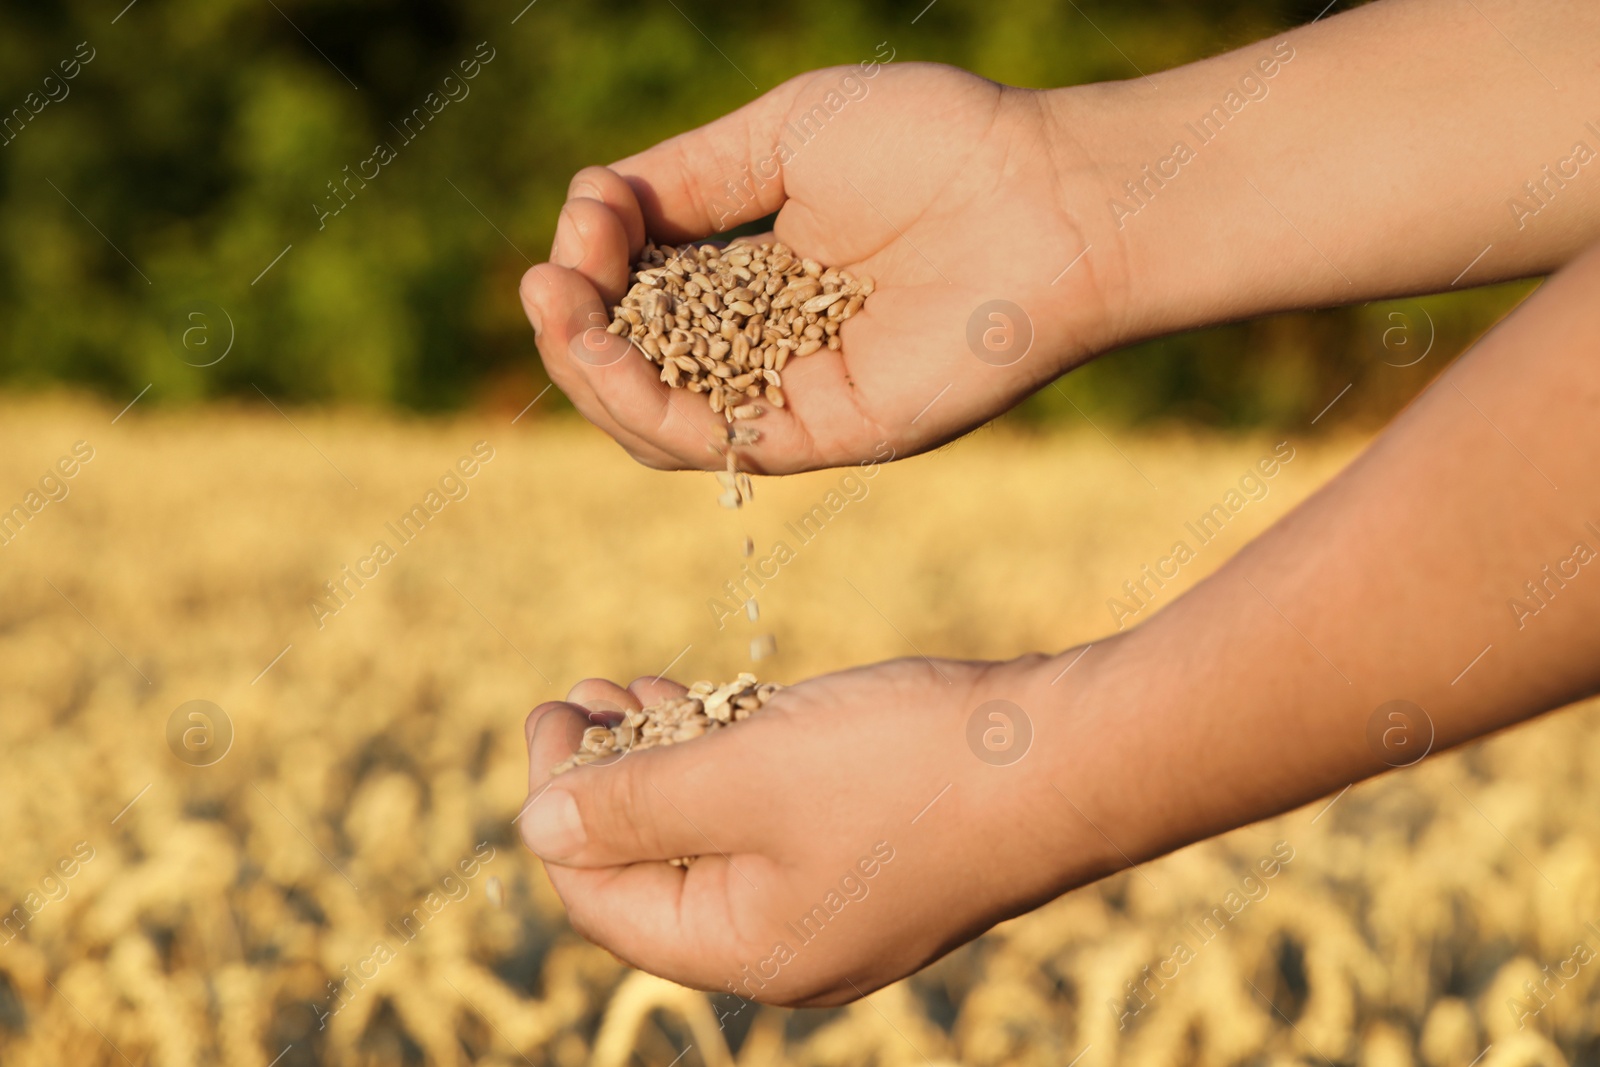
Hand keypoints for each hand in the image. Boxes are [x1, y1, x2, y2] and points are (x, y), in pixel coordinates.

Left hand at [516, 652, 1118, 1005]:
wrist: (1071, 757)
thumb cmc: (910, 768)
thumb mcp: (749, 775)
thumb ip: (634, 807)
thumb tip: (533, 833)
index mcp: (748, 950)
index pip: (605, 899)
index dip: (556, 808)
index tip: (547, 714)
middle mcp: (788, 942)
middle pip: (656, 868)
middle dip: (606, 779)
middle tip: (579, 696)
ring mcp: (838, 899)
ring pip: (716, 834)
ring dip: (663, 760)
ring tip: (627, 686)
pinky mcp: (876, 851)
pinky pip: (775, 817)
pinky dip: (730, 761)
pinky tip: (709, 703)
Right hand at [518, 62, 1135, 473]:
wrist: (1046, 195)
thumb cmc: (934, 146)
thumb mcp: (780, 134)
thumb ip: (684, 178)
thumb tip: (588, 213)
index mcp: (752, 269)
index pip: (637, 294)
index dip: (590, 267)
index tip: (584, 219)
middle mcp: (764, 341)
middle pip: (632, 369)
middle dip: (571, 333)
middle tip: (545, 290)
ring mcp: (791, 393)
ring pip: (657, 422)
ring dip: (592, 377)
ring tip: (561, 318)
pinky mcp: (824, 434)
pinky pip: (718, 448)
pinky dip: (654, 412)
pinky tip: (614, 358)